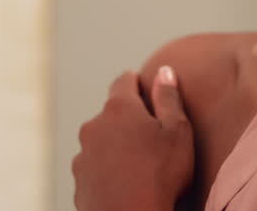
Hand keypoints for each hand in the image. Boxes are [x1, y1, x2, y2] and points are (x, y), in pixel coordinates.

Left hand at [72, 65, 194, 210]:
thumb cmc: (160, 176)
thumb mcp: (177, 132)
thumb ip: (169, 98)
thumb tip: (164, 71)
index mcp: (119, 108)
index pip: (124, 81)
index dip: (138, 83)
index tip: (146, 90)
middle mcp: (94, 127)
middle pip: (111, 113)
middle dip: (128, 119)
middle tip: (151, 136)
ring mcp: (82, 156)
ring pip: (101, 141)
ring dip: (115, 146)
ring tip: (139, 165)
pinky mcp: (79, 182)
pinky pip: (95, 168)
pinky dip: (107, 170)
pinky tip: (125, 183)